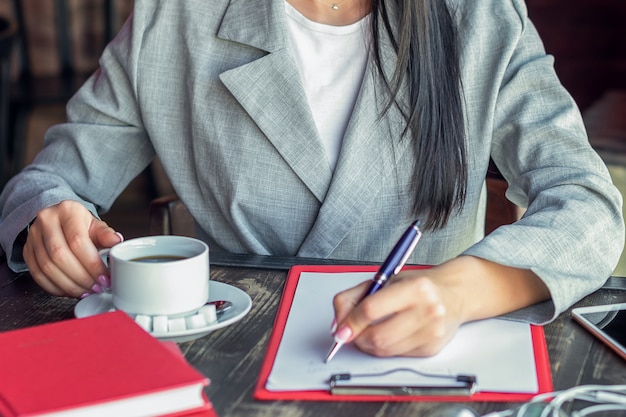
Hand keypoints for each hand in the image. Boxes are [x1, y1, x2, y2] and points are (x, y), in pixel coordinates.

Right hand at [23, 200, 123, 297]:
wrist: (61, 221)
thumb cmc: (82, 225)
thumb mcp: (97, 226)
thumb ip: (106, 235)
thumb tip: (117, 241)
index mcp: (68, 210)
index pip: (78, 241)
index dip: (92, 264)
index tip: (105, 278)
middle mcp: (47, 220)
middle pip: (60, 256)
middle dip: (81, 277)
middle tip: (97, 288)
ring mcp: (33, 236)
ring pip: (47, 267)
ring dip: (69, 285)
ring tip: (86, 291)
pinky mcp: (27, 250)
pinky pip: (37, 274)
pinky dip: (54, 287)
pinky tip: (70, 291)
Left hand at [331, 269, 462, 356]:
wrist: (453, 294)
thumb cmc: (418, 286)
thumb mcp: (386, 280)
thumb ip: (355, 297)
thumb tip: (338, 323)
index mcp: (415, 288)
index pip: (371, 310)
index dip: (350, 322)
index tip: (340, 329)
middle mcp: (427, 310)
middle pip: (378, 337)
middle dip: (357, 338)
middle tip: (351, 333)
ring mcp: (432, 332)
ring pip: (385, 350)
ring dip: (369, 345)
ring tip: (368, 332)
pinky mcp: (432, 348)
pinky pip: (397, 355)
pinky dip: (385, 348)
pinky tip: (389, 334)